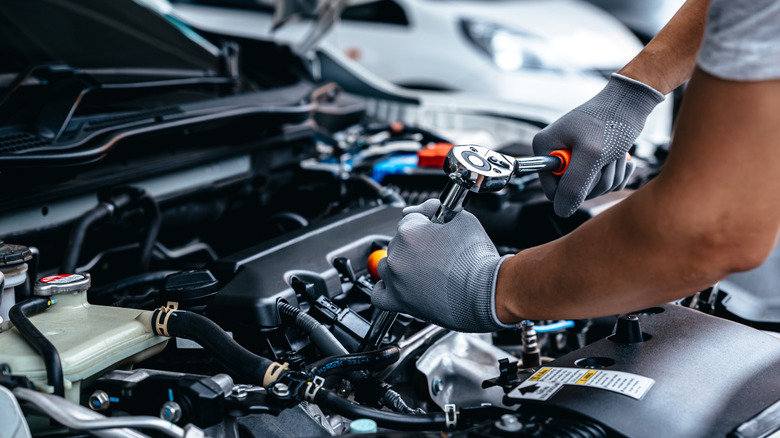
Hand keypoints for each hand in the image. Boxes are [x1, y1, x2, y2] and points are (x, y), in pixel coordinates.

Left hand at [372, 199, 516, 332]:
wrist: (485, 293)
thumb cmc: (477, 259)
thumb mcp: (463, 219)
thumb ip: (437, 208)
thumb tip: (426, 208)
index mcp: (409, 231)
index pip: (410, 218)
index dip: (425, 223)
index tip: (435, 229)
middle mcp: (397, 254)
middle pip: (398, 242)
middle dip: (416, 245)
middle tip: (437, 253)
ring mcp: (395, 279)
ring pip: (387, 265)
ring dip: (402, 265)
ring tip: (424, 270)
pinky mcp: (398, 301)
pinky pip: (379, 294)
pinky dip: (386, 289)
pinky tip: (400, 285)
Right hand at [533, 73, 663, 216]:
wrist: (632, 101)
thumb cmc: (611, 120)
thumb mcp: (591, 155)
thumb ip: (573, 186)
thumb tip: (561, 211)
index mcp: (546, 148)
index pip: (551, 190)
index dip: (573, 189)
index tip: (589, 170)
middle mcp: (556, 153)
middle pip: (573, 191)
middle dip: (596, 180)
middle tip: (606, 158)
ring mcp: (574, 157)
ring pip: (592, 188)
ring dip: (610, 175)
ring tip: (615, 153)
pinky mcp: (592, 160)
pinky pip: (604, 182)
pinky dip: (617, 174)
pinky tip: (621, 158)